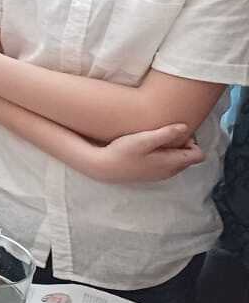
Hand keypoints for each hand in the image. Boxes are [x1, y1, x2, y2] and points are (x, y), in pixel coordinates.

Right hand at [80, 124, 203, 182]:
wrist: (104, 166)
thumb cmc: (123, 151)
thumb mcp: (143, 139)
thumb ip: (166, 134)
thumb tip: (185, 127)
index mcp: (172, 163)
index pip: (198, 154)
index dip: (191, 141)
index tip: (176, 133)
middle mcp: (170, 172)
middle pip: (189, 157)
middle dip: (183, 145)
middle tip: (165, 133)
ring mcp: (161, 175)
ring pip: (177, 161)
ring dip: (172, 150)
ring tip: (155, 139)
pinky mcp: (151, 174)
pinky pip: (167, 164)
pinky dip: (164, 155)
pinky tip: (148, 148)